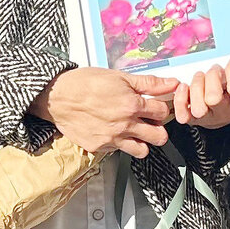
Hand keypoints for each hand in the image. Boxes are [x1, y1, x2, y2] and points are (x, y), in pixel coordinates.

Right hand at [29, 67, 177, 157]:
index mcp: (132, 105)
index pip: (162, 112)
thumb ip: (148, 83)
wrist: (57, 97)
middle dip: (158, 128)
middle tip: (148, 121)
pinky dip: (119, 143)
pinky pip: (119, 151)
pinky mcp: (99, 147)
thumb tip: (172, 83)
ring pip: (142, 150)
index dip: (160, 108)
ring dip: (142, 141)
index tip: (154, 106)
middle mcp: (125, 125)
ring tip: (133, 131)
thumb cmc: (85, 83)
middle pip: (159, 136)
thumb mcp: (119, 77)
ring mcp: (112, 139)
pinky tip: (112, 131)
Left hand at [173, 58, 229, 129]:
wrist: (220, 114)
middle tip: (214, 69)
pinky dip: (180, 98)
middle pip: (213, 97)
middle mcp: (224, 111)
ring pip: (198, 104)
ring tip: (200, 76)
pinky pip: (182, 113)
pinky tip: (184, 86)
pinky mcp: (190, 118)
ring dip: (196, 85)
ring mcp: (206, 116)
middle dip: (212, 78)